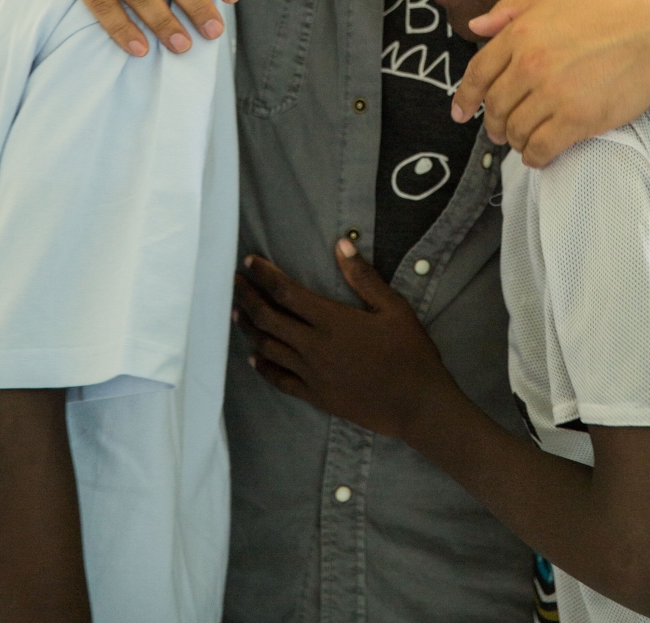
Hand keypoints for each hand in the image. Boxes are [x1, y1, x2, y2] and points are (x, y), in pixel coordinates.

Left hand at [233, 243, 452, 439]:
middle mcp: (314, 346)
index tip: (249, 262)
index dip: (264, 275)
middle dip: (247, 297)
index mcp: (332, 320)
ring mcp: (311, 374)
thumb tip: (340, 244)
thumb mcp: (392, 307)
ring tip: (236, 312)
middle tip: (233, 282)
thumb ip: (363, 276)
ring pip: (268, 347)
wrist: (416, 404)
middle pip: (268, 318)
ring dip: (249, 328)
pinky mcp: (315, 396)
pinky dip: (263, 366)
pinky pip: (279, 380)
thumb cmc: (409, 351)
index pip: (286, 292)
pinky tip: (254, 357)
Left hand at [451, 0, 649, 166]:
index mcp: (521, 32)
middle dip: (492, 123)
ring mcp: (553, 94)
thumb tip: (476, 27)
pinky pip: (541, 148)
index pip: (478, 72)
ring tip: (521, 141)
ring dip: (514, 141)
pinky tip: (537, 155)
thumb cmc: (611, 9)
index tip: (460, 113)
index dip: (465, 97)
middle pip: (495, 106)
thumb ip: (512, 9)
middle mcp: (531, 64)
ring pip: (515, 130)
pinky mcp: (577, 120)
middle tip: (497, 131)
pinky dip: (534, 157)